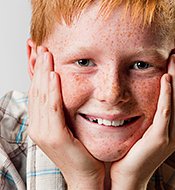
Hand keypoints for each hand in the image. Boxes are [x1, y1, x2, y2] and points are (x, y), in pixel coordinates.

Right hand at [28, 46, 104, 189]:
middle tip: (42, 48)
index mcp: (42, 122)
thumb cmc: (81, 150)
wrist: (86, 176)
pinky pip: (52, 109)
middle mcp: (38, 126)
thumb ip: (65, 109)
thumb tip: (67, 90)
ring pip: (42, 96)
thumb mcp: (70, 124)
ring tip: (46, 55)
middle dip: (39, 68)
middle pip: (37, 90)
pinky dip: (52, 92)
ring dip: (44, 74)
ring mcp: (44, 132)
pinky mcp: (54, 138)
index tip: (42, 54)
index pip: (38, 92)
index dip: (38, 72)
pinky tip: (54, 76)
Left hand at [110, 47, 174, 189]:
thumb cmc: (133, 149)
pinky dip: (166, 94)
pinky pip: (165, 111)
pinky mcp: (161, 138)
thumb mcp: (145, 126)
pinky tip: (166, 78)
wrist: (127, 176)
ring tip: (173, 58)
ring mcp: (171, 134)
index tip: (174, 56)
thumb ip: (150, 111)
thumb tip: (145, 90)